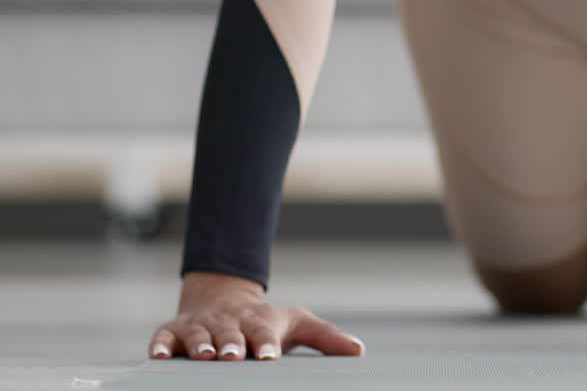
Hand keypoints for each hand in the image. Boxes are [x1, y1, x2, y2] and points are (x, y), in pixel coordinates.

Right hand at [148, 271, 364, 360]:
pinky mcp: (173, 330)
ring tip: (205, 357)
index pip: (265, 332)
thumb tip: (359, 351)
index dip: (267, 344)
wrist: (223, 298)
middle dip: (233, 343)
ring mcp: (201, 325)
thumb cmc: (265, 321)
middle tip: (234, 357)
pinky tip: (158, 356)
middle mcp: (229, 321)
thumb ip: (326, 338)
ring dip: (200, 344)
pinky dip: (160, 345)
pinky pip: (164, 336)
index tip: (271, 357)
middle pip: (231, 332)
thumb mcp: (297, 324)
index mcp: (259, 321)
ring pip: (199, 334)